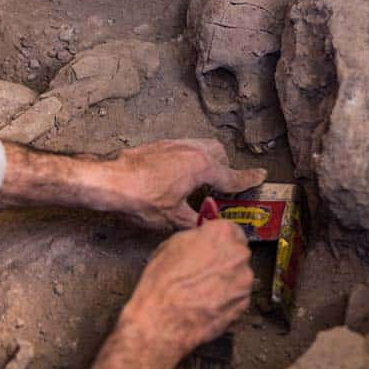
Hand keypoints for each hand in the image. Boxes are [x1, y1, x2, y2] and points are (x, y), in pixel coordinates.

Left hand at [108, 139, 266, 229]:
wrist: (109, 181)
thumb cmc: (140, 198)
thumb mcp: (173, 218)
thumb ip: (195, 221)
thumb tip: (204, 225)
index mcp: (201, 166)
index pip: (231, 176)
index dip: (247, 179)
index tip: (260, 176)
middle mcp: (190, 150)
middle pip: (218, 154)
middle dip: (224, 168)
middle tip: (224, 187)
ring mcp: (172, 144)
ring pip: (200, 147)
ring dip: (205, 161)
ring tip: (201, 181)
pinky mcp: (157, 146)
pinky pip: (182, 148)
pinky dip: (188, 160)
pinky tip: (177, 176)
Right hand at [119, 219, 252, 359]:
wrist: (162, 321)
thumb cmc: (162, 283)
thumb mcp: (170, 246)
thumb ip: (194, 239)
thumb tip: (201, 241)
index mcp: (221, 234)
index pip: (230, 229)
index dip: (218, 239)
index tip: (212, 245)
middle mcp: (239, 255)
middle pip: (236, 252)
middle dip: (223, 259)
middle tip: (203, 269)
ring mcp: (244, 281)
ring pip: (238, 275)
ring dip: (225, 279)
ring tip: (201, 289)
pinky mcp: (244, 304)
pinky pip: (237, 296)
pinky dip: (226, 298)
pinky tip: (206, 302)